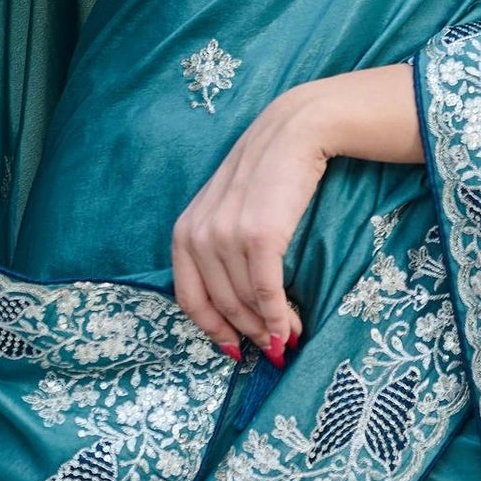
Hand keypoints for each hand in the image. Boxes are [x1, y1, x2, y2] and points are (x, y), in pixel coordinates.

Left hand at [172, 65, 421, 355]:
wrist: (296, 132)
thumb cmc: (267, 173)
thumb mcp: (227, 208)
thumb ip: (221, 249)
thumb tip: (240, 304)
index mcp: (184, 231)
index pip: (189, 298)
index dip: (212, 330)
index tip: (236, 349)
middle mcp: (198, 235)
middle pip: (221, 304)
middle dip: (248, 333)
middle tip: (273, 347)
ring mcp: (227, 235)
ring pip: (245, 301)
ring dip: (269, 327)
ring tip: (289, 337)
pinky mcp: (259, 234)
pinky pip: (267, 289)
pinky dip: (279, 314)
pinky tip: (292, 325)